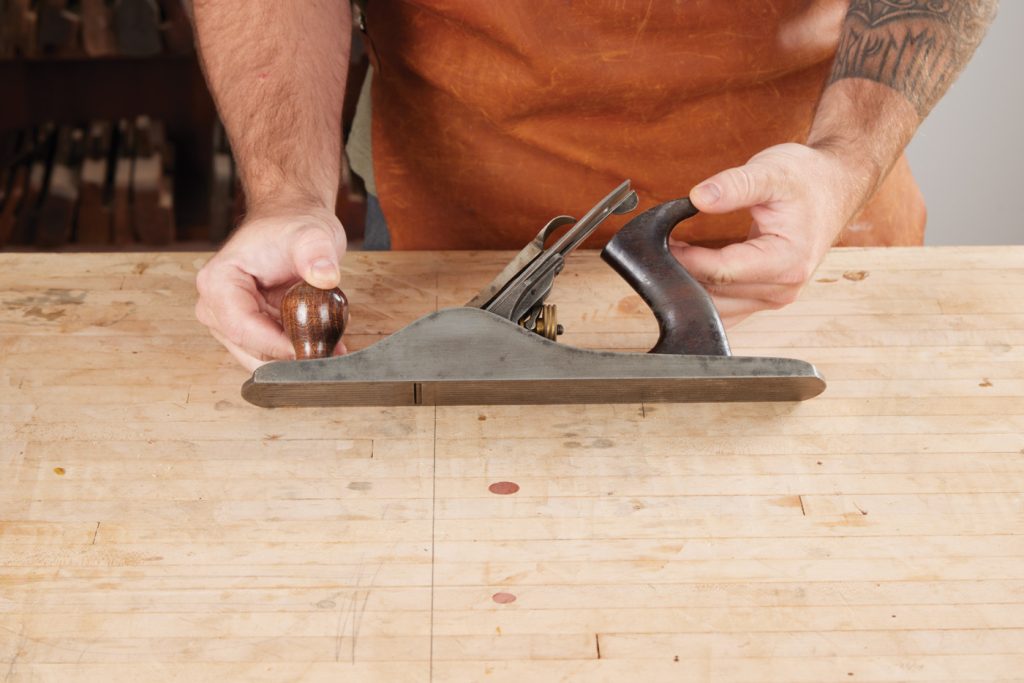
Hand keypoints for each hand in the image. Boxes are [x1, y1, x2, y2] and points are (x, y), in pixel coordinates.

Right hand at [195, 206, 346, 369]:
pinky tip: (322, 343)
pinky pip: (271, 353)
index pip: (242, 329)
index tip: (311, 348)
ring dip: (295, 359)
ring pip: (261, 358)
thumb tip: (325, 276)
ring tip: (329, 345)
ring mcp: (229, 320)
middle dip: (289, 357)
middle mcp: (216, 305)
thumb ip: (316, 254)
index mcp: (219, 282)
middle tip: (327, 352)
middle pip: (250, 350)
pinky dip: (296, 353)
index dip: (277, 345)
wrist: (291, 221)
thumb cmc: (293, 225)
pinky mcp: (248, 329)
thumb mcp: (311, 235)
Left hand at [672, 142, 870, 327]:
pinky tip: (688, 270)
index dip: (686, 259)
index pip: (722, 272)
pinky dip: (702, 294)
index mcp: (787, 261)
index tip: (662, 241)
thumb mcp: (771, 170)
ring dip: (689, 287)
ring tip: (671, 254)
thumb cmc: (806, 179)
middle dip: (683, 274)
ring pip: (716, 309)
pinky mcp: (764, 297)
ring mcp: (774, 298)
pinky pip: (725, 309)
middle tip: (658, 246)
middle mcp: (782, 288)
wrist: (834, 187)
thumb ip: (734, 185)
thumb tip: (697, 197)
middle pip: (715, 295)